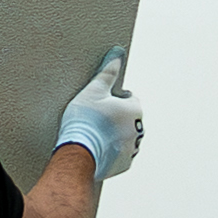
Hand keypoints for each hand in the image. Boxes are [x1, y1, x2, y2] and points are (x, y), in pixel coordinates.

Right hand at [54, 44, 144, 181]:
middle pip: (128, 119)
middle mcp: (139, 130)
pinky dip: (111, 151)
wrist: (78, 153)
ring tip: (95, 135)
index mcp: (135, 110)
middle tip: (95, 120)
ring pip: (125, 137)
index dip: (113, 98)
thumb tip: (118, 53)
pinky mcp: (124, 164)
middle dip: (116, 118)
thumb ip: (107, 72)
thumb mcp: (93, 90)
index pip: (129, 98)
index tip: (100, 103)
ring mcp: (132, 149)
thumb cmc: (86, 120)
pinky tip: (96, 148)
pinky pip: (120, 154)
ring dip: (115, 135)